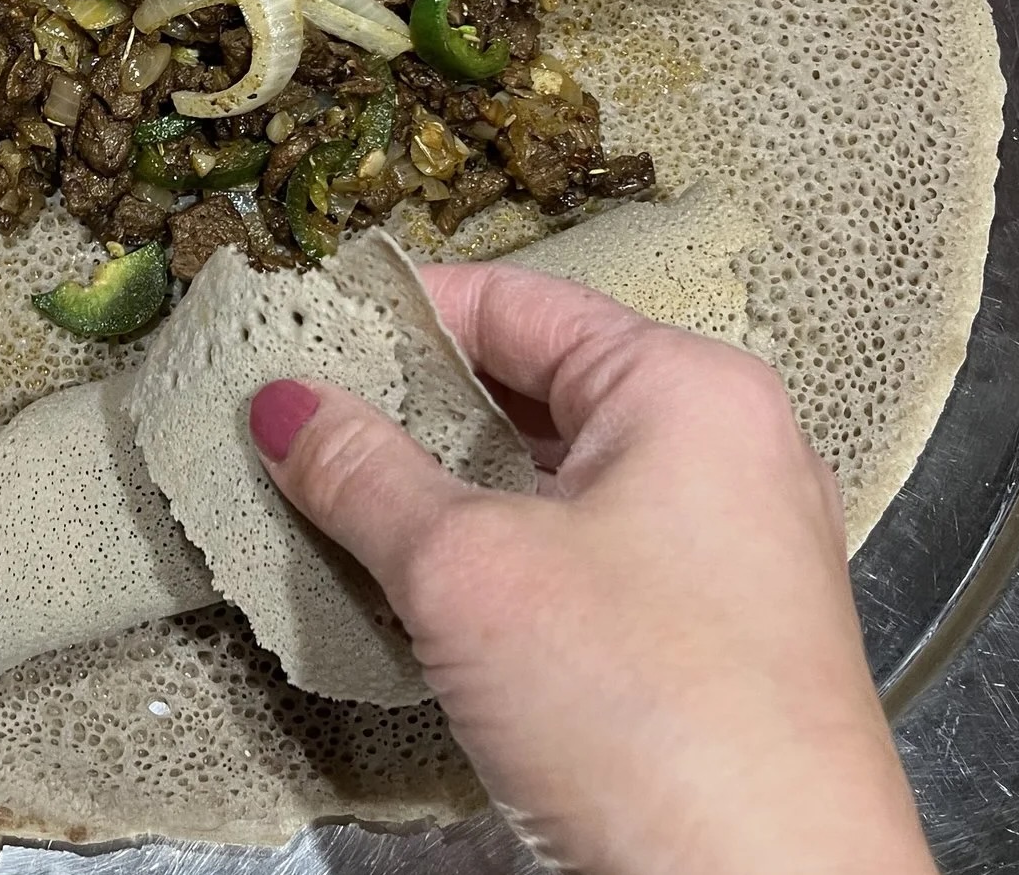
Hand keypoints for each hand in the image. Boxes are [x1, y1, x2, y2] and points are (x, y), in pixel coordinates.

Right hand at [248, 263, 934, 874]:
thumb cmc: (655, 717)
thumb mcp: (467, 574)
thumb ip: (364, 474)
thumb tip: (289, 406)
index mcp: (690, 389)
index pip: (518, 301)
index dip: (401, 312)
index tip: (305, 332)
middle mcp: (728, 450)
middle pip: (539, 388)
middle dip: (418, 409)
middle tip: (306, 424)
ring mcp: (729, 549)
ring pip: (560, 482)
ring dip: (456, 495)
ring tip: (348, 505)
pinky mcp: (714, 639)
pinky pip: (591, 560)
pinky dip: (508, 563)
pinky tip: (432, 596)